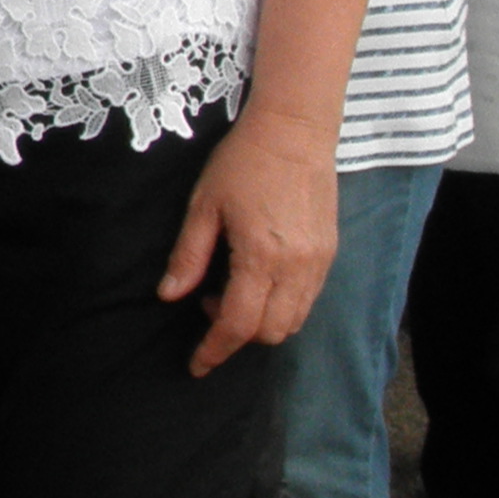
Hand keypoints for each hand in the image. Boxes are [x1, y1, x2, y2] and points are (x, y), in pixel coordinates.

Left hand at [161, 117, 338, 375]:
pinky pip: (308, 301)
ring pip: (293, 322)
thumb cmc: (242, 163)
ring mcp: (319, 263)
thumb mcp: (202, 206)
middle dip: (235, 335)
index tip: (196, 365)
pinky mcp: (330, 254)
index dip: (214, 350)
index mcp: (261, 256)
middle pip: (269, 332)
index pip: (238, 324)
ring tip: (230, 290)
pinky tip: (258, 280)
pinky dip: (281, 307)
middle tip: (207, 304)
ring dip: (260, 323)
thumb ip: (188, 256)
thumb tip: (169, 295)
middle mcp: (296, 268)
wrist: (294, 132)